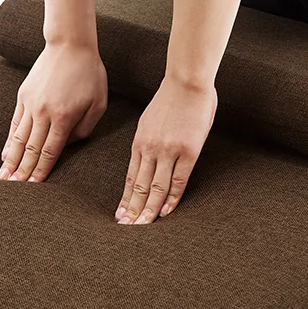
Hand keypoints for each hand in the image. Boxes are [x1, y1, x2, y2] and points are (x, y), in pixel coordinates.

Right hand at [0, 42, 106, 181]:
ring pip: (18, 139)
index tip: (32, 187)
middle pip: (30, 149)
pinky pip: (15, 123)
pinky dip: (9, 140)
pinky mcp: (23, 96)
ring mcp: (30, 104)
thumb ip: (85, 128)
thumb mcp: (98, 102)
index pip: (50, 151)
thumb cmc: (89, 74)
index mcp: (64, 117)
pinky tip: (5, 154)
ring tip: (2, 177)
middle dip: (21, 172)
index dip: (41, 171)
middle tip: (11, 190)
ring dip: (10, 160)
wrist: (70, 44)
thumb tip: (68, 144)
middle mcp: (44, 113)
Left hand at [116, 74, 216, 223]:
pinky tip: (166, 212)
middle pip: (139, 186)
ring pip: (156, 188)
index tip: (120, 213)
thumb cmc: (172, 96)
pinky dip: (172, 199)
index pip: (131, 177)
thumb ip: (148, 137)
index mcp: (140, 142)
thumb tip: (150, 152)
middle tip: (125, 228)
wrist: (186, 80)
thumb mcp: (150, 119)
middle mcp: (150, 149)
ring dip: (148, 210)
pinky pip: (178, 181)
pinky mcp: (188, 152)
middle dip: (132, 209)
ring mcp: (168, 151)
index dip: (126, 197)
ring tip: (141, 227)